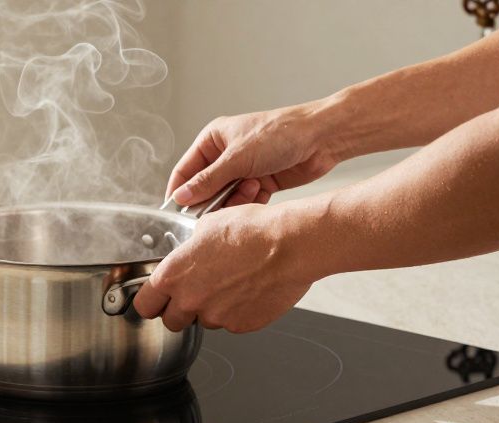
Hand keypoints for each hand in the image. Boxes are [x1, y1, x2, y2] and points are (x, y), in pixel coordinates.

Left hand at [132, 203, 315, 332]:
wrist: (290, 245)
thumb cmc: (253, 231)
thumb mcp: (208, 226)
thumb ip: (189, 249)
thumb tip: (190, 250)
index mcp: (174, 275)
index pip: (144, 305)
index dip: (152, 303)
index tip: (158, 300)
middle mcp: (190, 300)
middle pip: (172, 321)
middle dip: (181, 310)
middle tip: (198, 293)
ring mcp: (216, 316)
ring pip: (205, 321)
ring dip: (212, 309)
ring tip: (232, 284)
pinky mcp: (241, 326)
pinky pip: (231, 324)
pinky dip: (237, 312)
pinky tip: (249, 290)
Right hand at [168, 103, 341, 207]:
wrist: (321, 139)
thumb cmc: (281, 134)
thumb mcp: (238, 158)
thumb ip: (208, 181)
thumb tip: (182, 197)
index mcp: (213, 140)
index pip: (185, 170)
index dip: (179, 191)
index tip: (176, 213)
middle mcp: (225, 155)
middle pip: (205, 188)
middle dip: (212, 199)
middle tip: (216, 210)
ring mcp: (243, 170)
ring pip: (225, 198)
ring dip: (234, 200)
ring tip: (251, 189)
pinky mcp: (260, 183)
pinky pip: (244, 201)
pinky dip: (250, 202)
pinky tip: (261, 192)